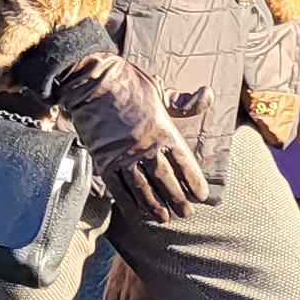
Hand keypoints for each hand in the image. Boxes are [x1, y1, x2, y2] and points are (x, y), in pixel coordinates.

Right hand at [47, 48, 211, 218]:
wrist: (91, 81)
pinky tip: (133, 212)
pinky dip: (125, 201)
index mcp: (162, 129)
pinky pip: (117, 187)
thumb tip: (208, 96)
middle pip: (165, 179)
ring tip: (163, 218)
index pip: (183, 161)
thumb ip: (182, 101)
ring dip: (153, 205)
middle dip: (177, 198)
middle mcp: (145, 147)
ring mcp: (123, 155)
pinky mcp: (103, 159)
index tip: (201, 195)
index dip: (193, 180)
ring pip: (142, 187)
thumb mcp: (159, 89)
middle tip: (186, 213)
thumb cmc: (128, 82)